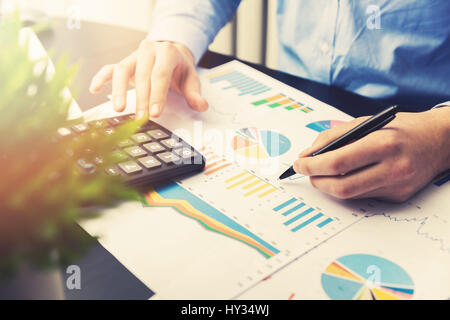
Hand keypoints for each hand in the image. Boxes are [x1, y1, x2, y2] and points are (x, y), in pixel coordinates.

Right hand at [89, 40, 207, 118]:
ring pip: (122, 70)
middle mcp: (148, 51)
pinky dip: (101, 78)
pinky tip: (94, 89)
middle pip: (142, 75)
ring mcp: (134, 56)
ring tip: (119, 109)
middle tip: (141, 117)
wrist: (171, 53)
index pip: (160, 74)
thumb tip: (201, 106)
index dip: (157, 94)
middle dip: (141, 98)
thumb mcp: (191, 79)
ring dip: (119, 90)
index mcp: (167, 53)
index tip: (156, 112)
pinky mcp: (124, 62)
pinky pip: (109, 69)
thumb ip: (195, 94)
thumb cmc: (179, 68)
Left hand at [294, 108, 449, 201]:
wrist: (439, 140)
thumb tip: (307, 155)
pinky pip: (364, 196)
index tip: (299, 164)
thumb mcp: (366, 122)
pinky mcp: (399, 197)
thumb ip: (333, 137)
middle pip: (341, 186)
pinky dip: (350, 187)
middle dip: (317, 181)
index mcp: (384, 143)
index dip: (312, 166)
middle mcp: (393, 167)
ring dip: (330, 186)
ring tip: (323, 174)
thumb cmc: (400, 128)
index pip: (337, 162)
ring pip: (351, 194)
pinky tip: (348, 176)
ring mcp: (398, 186)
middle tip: (307, 172)